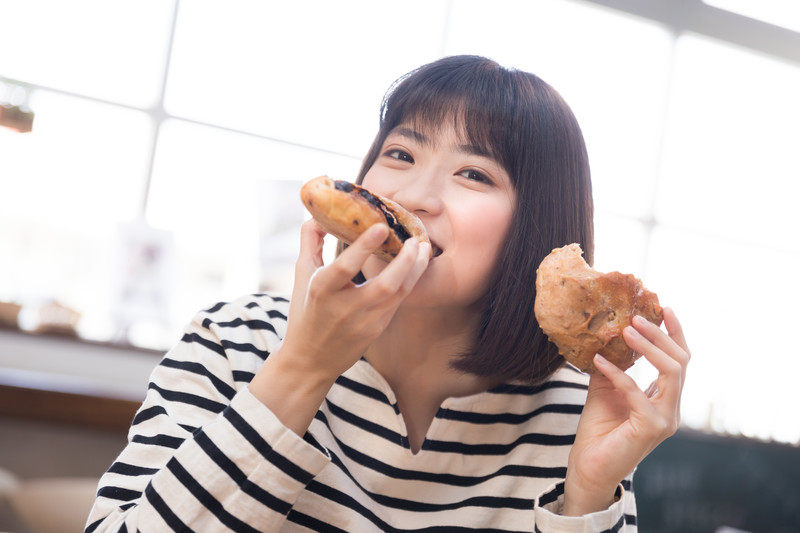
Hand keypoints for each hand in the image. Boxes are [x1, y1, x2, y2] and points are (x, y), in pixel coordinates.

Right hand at [250, 220, 429, 434]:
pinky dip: (409, 282)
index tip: (382, 226)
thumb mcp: (302, 275)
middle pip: (384, 285)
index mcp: (322, 290)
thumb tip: (319, 216)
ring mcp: (364, 322)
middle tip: (415, 239)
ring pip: (398, 294)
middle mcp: (345, 308)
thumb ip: (310, 242)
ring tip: (423, 249)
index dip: (364, 247)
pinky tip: (416, 266)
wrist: (310, 360)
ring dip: (415, 270)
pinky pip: (397, 302)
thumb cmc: (305, 312)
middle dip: (405, 262)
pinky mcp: (377, 330)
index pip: (345, 266)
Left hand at [563, 307, 689, 515]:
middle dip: (660, 335)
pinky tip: (598, 361)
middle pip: (679, 361)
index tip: (664, 306)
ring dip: (647, 347)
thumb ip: (614, 366)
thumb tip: (608, 334)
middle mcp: (672, 408)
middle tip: (636, 316)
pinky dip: (617, 372)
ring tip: (625, 329)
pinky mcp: (651, 427)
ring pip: (671, 371)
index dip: (675, 332)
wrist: (589, 467)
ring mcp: (666, 419)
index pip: (679, 360)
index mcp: (666, 399)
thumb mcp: (606, 389)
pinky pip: (636, 391)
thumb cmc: (599, 431)